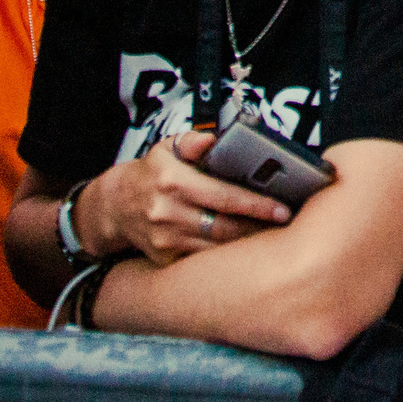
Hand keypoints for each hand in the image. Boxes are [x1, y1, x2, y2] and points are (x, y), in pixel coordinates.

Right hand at [83, 130, 295, 263]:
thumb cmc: (151, 174)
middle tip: (287, 224)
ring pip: (217, 247)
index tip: (283, 208)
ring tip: (272, 234)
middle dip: (259, 227)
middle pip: (225, 227)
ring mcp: (166, 241)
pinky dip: (226, 256)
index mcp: (173, 182)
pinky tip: (245, 249)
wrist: (115, 207)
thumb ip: (192, 142)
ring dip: (246, 243)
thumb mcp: (167, 148)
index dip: (256, 204)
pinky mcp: (166, 260)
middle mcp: (169, 213)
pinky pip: (204, 260)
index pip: (224, 197)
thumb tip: (212, 141)